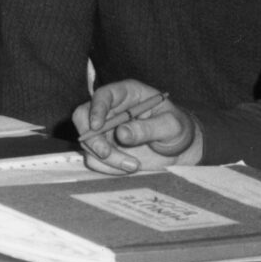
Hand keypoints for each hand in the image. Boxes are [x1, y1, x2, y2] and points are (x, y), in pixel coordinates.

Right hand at [72, 79, 199, 173]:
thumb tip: (121, 133)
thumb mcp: (171, 126)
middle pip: (82, 117)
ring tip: (133, 165)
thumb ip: (148, 128)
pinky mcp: (104, 148)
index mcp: (127, 93)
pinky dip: (107, 167)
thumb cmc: (177, 129)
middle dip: (91, 138)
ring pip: (87, 142)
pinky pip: (94, 159)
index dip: (96, 109)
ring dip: (106, 158)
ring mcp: (104, 130)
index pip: (103, 95)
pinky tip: (128, 167)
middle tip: (106, 154)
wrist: (178, 149)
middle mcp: (111, 109)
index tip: (97, 126)